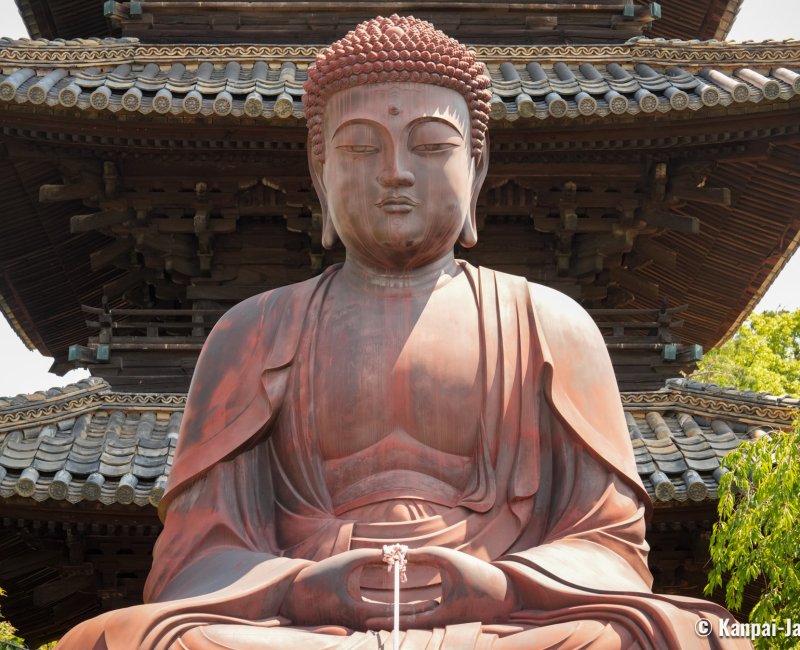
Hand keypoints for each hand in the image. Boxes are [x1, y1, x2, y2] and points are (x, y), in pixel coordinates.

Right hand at [279, 548, 435, 629]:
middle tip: (438, 607)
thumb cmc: (320, 576)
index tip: (434, 603)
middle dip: (416, 615)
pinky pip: (378, 619)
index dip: (416, 608)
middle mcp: (360, 623)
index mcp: (358, 611)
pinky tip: (406, 607)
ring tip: (429, 607)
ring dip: (405, 614)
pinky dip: (393, 613)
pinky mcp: (353, 622)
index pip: (395, 613)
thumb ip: (372, 556)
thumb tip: (396, 552)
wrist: (295, 595)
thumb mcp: (347, 561)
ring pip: (387, 622)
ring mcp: (356, 625)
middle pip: (394, 621)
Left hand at [365, 547, 517, 629]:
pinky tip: (400, 608)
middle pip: (408, 623)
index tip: (365, 620)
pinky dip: (412, 611)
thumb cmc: (479, 574)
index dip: (385, 621)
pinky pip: (427, 614)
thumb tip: (400, 553)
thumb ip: (424, 555)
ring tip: (375, 615)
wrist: (507, 590)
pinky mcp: (451, 613)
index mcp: (442, 615)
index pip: (406, 621)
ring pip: (416, 620)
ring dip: (398, 617)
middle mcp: (442, 622)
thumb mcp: (449, 559)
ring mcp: (446, 619)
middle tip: (362, 620)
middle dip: (386, 621)